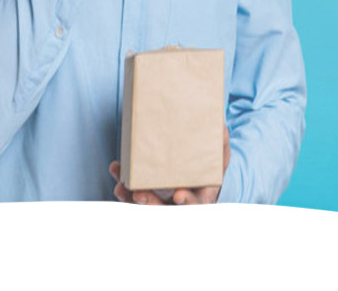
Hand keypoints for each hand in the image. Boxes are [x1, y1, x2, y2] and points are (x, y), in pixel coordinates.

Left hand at [109, 124, 230, 204]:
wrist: (197, 150)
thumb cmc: (210, 153)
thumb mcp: (219, 148)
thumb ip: (219, 140)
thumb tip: (220, 127)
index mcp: (203, 193)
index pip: (196, 203)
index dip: (187, 201)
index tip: (178, 194)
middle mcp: (182, 200)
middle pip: (166, 209)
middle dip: (151, 204)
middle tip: (138, 195)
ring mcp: (164, 197)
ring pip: (147, 204)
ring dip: (131, 198)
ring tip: (120, 187)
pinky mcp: (149, 189)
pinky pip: (135, 193)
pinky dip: (124, 186)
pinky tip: (116, 170)